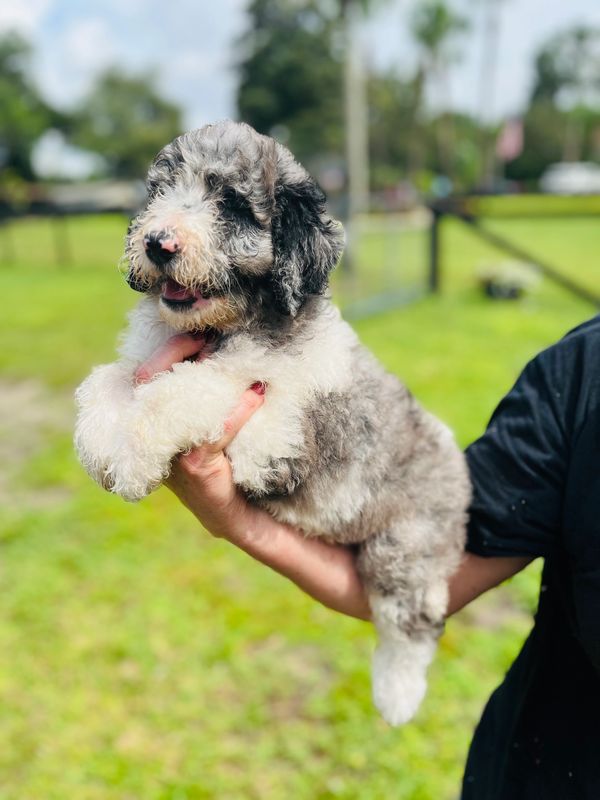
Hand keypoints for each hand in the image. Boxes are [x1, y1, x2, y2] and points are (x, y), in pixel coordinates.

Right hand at [135, 333, 265, 539]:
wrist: (244, 517)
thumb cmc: (228, 464)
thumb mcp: (211, 422)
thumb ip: (206, 391)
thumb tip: (222, 343)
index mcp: (150, 423)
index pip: (142, 374)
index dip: (168, 348)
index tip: (200, 332)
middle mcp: (150, 439)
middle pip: (145, 381)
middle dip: (177, 352)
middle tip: (211, 339)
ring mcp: (168, 456)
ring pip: (175, 404)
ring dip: (209, 377)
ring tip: (239, 362)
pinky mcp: (194, 471)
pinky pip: (213, 432)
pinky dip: (238, 411)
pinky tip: (257, 394)